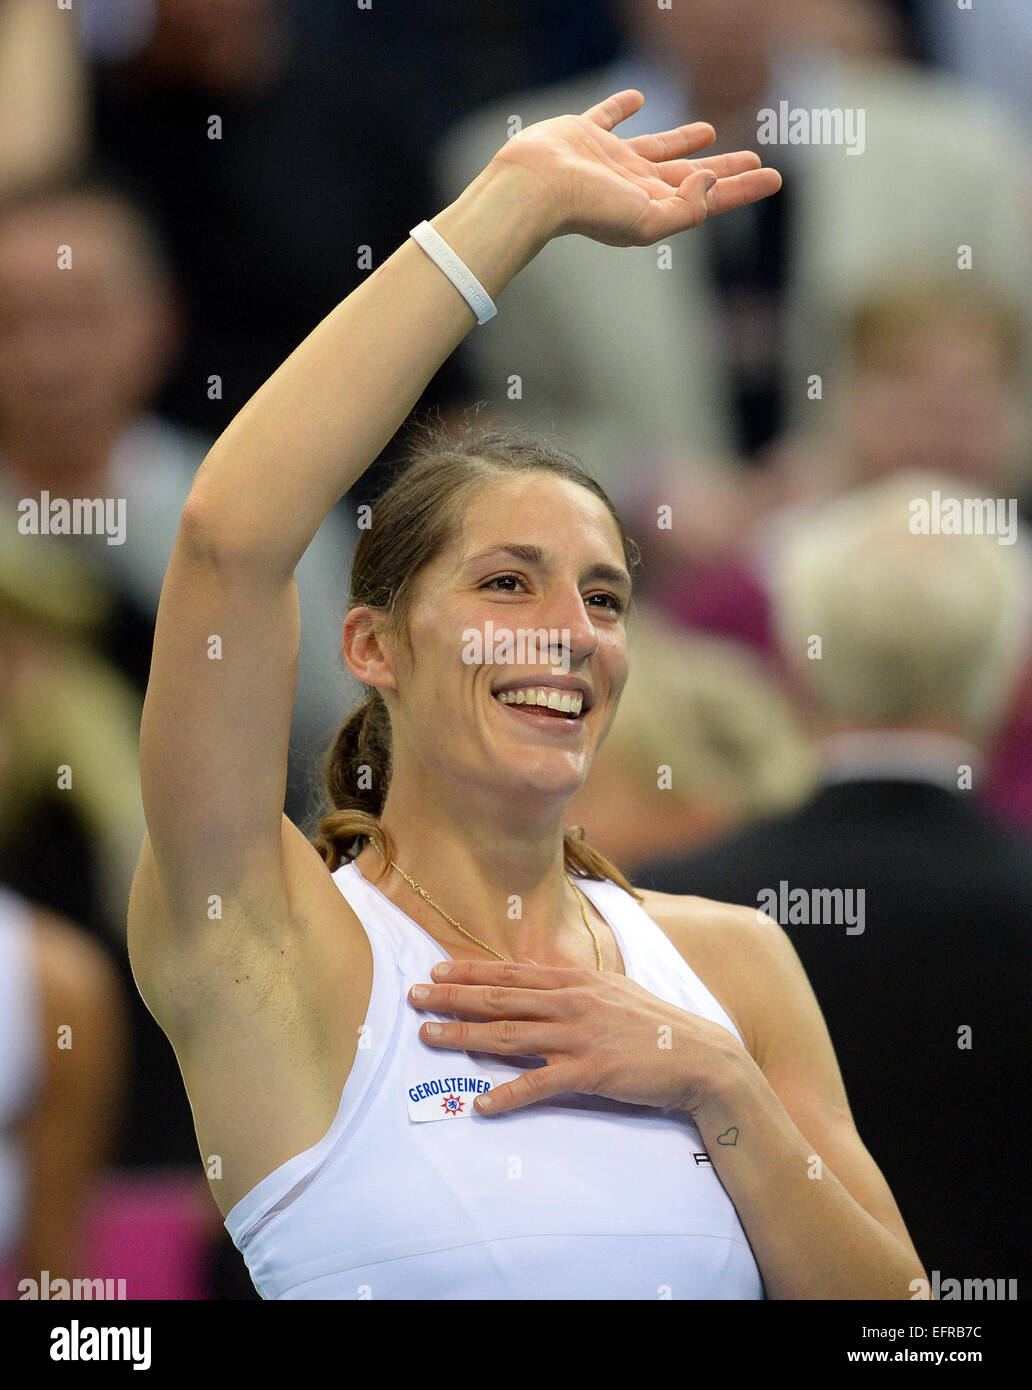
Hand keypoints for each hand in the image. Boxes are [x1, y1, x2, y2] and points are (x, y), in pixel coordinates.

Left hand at [408, 958, 747, 1115]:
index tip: (436, 969)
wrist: (698, 1055)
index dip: (471, 971)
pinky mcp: (590, 1072)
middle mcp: (572, 1002)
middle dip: (453, 996)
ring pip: (509, 1035)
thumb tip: (545, 981)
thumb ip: (577, 986)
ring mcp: (580, 1037)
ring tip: (428, 1037)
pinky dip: (508, 1095)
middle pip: (500, 998)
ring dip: (464, 1036)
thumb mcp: (614, 990)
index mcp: (576, 980)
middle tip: (414, 996)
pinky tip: (482, 1104)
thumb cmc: (654, 1024)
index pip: (512, 972)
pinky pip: (540, 1085)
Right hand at [489, 88, 780, 247]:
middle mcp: (634, 187)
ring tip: (711, 132)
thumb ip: (686, 208)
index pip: (708, 199)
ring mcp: (610, 160)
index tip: (775, 177)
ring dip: (685, 141)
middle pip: (692, 176)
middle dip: (725, 170)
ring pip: (658, 147)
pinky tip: (638, 97)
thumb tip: (712, 182)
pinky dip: (624, 106)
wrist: (535, 187)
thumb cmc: (588, 209)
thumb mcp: (646, 219)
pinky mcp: (584, 135)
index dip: (743, 189)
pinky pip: (610, 116)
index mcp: (652, 209)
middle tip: (757, 160)